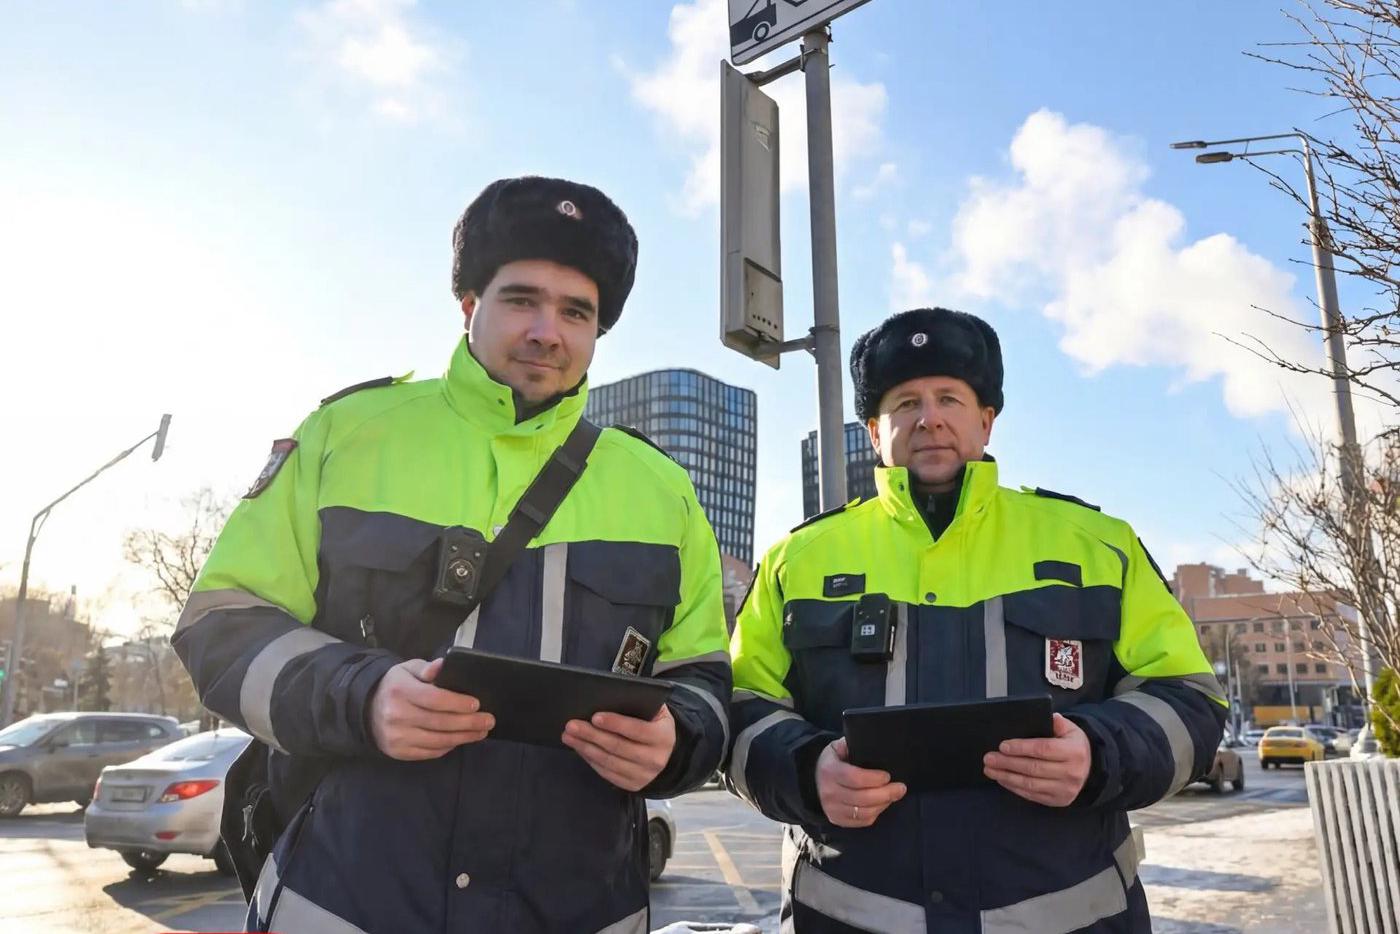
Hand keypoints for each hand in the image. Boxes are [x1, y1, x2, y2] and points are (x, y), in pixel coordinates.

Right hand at [368, 657, 494, 760]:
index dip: (457, 703)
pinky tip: (460, 739)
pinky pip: (430, 752)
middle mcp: (397, 715)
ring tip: (481, 732)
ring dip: (463, 737)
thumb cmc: (396, 686)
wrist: (367, 709)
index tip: (477, 704)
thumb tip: (443, 665)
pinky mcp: (399, 752)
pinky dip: (448, 746)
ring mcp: (397, 736)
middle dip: (468, 723)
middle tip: (489, 720)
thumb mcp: (408, 669)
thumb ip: (427, 668)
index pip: (434, 699)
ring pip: (438, 740)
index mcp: (401, 691)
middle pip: (440, 722)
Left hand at [562, 705, 676, 791]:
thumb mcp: (655, 710)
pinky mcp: (633, 785)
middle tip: (571, 725)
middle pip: (618, 747)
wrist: (666, 751)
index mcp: (663, 736)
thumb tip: (609, 698)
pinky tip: (580, 748)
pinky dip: (590, 760)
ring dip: (586, 748)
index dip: (616, 723)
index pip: (637, 730)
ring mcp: (644, 775)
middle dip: (592, 735)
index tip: (595, 717)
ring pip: (609, 762)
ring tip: (569, 736)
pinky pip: (607, 773)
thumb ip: (639, 703)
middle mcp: (656, 759)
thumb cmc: (654, 724)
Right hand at [816, 737, 906, 827]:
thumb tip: (872, 743)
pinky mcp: (838, 820)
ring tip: (893, 795)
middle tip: (901, 788)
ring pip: (864, 812)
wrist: (812, 780)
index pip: (855, 778)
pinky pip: (862, 821)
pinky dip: (876, 813)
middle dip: (886, 794)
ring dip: (883, 804)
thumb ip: (851, 745)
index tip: (887, 776)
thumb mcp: (837, 747)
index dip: (874, 779)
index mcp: (830, 771)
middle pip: (862, 798)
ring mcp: (833, 809)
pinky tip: (882, 804)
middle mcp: (829, 792)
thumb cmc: (832, 761)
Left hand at [983, 713, 1090, 806]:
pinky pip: (1032, 795)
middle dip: (1008, 763)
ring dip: (1007, 777)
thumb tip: (1050, 716)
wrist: (1090, 769)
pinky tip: (1002, 779)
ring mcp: (1065, 789)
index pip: (1044, 749)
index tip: (1003, 746)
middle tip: (989, 758)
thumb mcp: (1071, 730)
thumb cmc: (1073, 745)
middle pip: (1034, 768)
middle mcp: (1071, 773)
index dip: (1022, 748)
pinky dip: (1014, 788)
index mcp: (1074, 752)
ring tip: (990, 770)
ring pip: (1031, 784)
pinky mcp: (1058, 800)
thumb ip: (1059, 723)